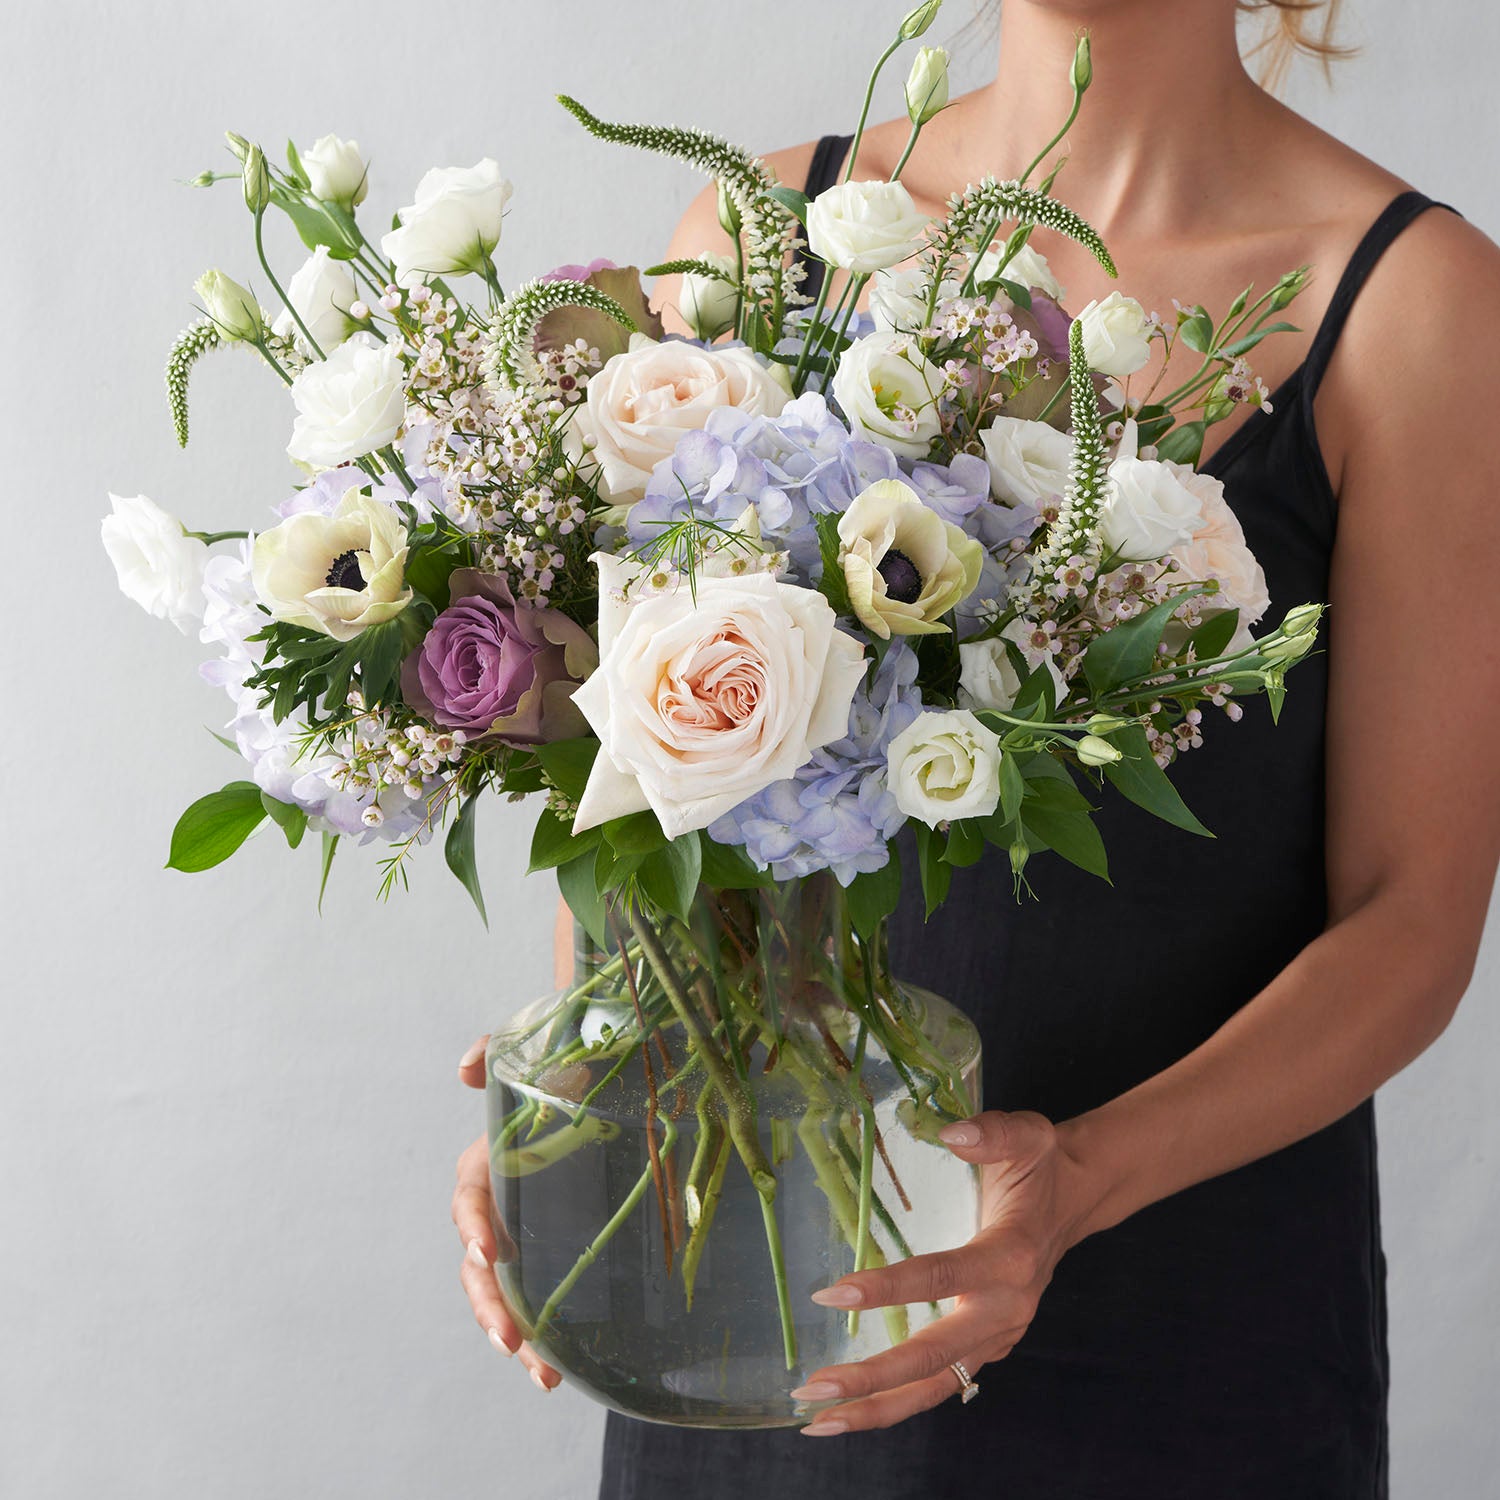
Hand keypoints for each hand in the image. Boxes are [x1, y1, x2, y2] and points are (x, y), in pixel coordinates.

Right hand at [452, 1034, 561, 1393]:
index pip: (470, 1199)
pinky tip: (565, 1370)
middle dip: (489, 1305)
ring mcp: (524, 1233)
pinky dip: (546, 1336)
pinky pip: (540, 1298)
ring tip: (543, 1375)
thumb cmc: (563, 1066)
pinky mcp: (552, 1251)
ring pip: (505, 1294)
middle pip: (479, 1266)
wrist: (599, 1078)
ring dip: (516, 1335)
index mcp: (489, 1164)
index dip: (473, 1225)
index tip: (489, 1249)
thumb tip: (466, 1067)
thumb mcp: (535, 1053)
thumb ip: (496, 1050)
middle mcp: (499, 1206)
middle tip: (510, 1340)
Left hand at [788, 1109, 1096, 1434]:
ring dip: (877, 1406)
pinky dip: (897, 1400)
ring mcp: (997, 1336)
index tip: (831, 1293)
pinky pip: (941, 1383)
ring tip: (817, 1421)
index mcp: (1010, 1258)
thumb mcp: (1027, 1134)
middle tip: (813, 1388)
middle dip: (872, 1378)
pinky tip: (851, 1409)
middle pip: (934, 1357)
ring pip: (935, 1386)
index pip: (941, 1278)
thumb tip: (952, 1132)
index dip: (886, 1289)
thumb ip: (992, 1132)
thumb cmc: (1042, 1164)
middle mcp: (1006, 1309)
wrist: (1076, 1199)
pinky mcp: (987, 1346)